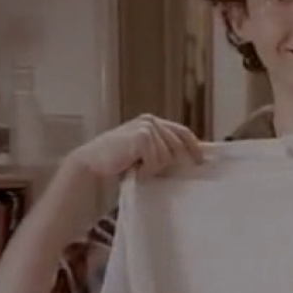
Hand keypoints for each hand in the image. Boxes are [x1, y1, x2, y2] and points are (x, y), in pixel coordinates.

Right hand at [68, 114, 203, 178]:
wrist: (91, 167)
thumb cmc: (117, 164)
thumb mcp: (145, 155)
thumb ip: (164, 151)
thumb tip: (192, 159)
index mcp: (152, 122)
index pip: (182, 132)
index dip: (194, 147)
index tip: (201, 162)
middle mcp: (151, 121)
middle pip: (178, 146)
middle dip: (170, 163)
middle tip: (149, 171)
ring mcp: (147, 127)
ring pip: (167, 156)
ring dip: (152, 168)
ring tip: (135, 168)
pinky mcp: (142, 137)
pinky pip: (157, 161)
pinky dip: (146, 170)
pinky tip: (131, 169)